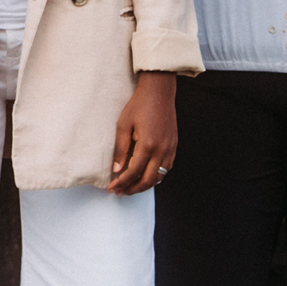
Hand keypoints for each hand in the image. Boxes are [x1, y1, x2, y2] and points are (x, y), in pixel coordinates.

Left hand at [105, 72, 178, 194]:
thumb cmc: (139, 106)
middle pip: (148, 180)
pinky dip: (156, 176)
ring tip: (131, 187)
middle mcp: (161, 150)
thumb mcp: (123, 125)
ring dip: (145, 185)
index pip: (133, 172)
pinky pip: (166, 168)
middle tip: (120, 192)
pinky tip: (145, 176)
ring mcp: (170, 149)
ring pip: (159, 177)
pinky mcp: (174, 146)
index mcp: (147, 145)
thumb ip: (120, 149)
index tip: (112, 187)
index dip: (121, 182)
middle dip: (133, 189)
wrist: (159, 93)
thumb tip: (116, 169)